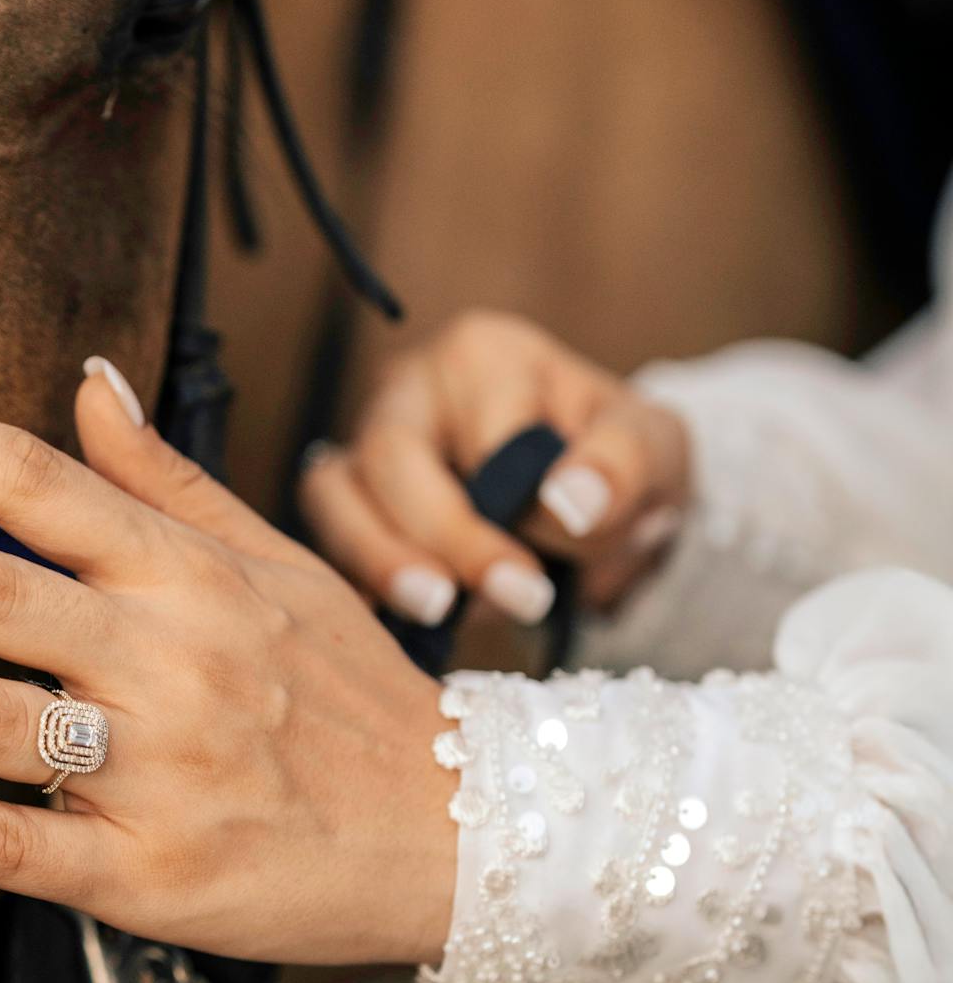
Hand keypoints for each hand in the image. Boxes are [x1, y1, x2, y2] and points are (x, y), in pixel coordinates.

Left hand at [0, 358, 457, 969]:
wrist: (465, 836)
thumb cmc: (353, 693)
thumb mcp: (276, 565)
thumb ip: (165, 480)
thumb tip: (84, 378)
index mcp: (185, 573)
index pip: (31, 480)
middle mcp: (166, 657)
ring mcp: (157, 768)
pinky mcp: (150, 875)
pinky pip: (10, 848)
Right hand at [300, 312, 692, 629]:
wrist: (599, 497)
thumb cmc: (617, 458)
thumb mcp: (653, 448)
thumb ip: (622, 465)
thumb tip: (568, 504)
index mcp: (481, 355)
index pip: (482, 436)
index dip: (515, 507)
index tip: (553, 569)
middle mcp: (409, 389)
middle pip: (389, 458)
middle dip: (445, 538)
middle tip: (513, 599)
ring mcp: (366, 445)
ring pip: (334, 495)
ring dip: (379, 561)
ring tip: (437, 614)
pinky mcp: (350, 505)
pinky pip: (328, 543)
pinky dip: (359, 586)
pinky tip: (401, 627)